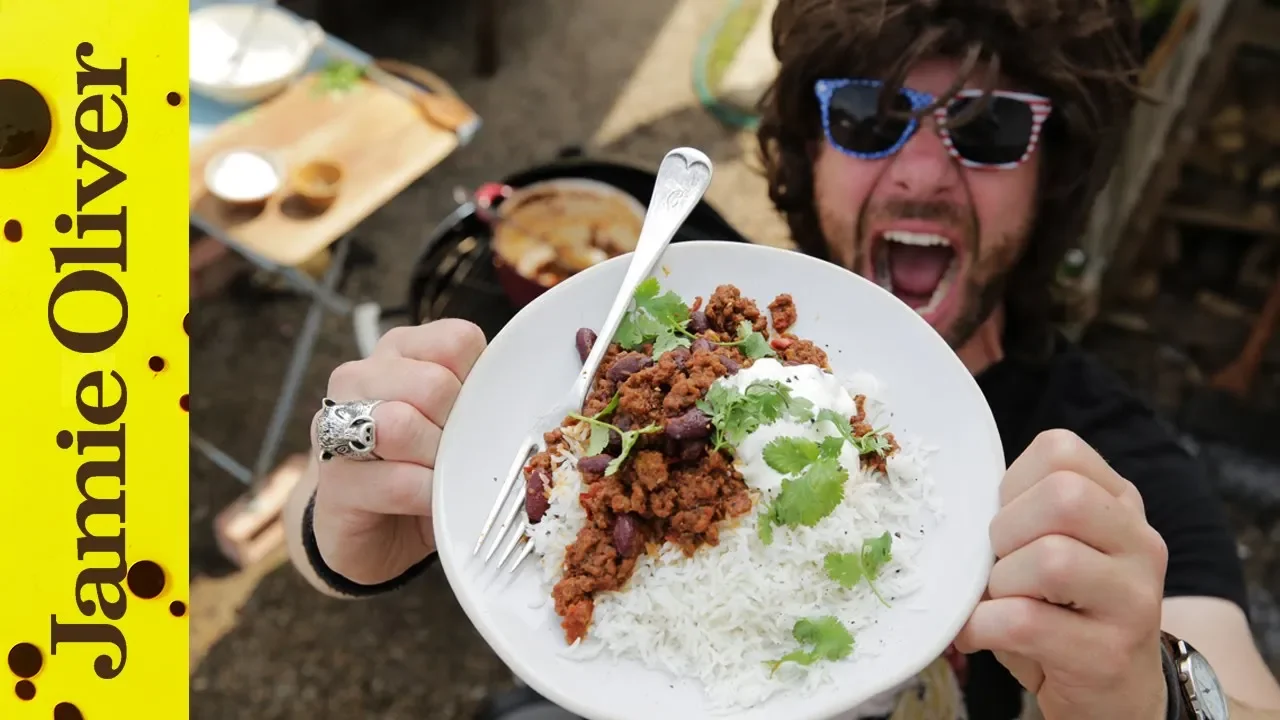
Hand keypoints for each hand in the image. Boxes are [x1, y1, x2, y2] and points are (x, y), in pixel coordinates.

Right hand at [310, 319, 485, 585]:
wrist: (381, 535)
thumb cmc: (430, 467)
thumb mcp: (462, 424)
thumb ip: (483, 399)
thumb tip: (523, 403)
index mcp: (401, 351)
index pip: (457, 340)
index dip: (479, 385)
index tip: (475, 415)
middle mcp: (360, 377)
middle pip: (431, 384)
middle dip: (459, 430)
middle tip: (459, 454)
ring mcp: (334, 427)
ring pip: (400, 425)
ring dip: (437, 462)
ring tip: (442, 478)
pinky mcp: (333, 483)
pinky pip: (396, 482)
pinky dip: (427, 497)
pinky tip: (431, 504)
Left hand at [954, 429, 1170, 719]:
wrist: (1116, 693)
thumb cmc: (1065, 612)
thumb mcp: (1054, 550)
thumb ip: (1021, 517)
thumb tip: (952, 513)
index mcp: (1120, 505)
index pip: (1061, 451)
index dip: (1012, 482)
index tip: (1003, 519)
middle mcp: (1140, 544)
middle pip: (1064, 497)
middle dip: (1007, 529)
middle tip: (997, 563)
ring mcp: (1133, 600)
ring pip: (1052, 560)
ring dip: (1001, 583)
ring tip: (998, 601)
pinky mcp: (1109, 654)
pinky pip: (1026, 622)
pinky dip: (983, 626)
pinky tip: (979, 633)